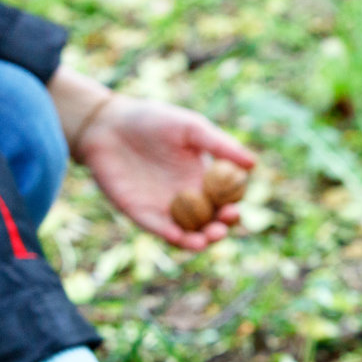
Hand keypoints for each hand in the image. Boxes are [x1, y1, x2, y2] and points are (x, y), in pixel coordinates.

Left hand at [76, 95, 255, 250]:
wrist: (108, 124)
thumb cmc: (152, 120)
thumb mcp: (191, 128)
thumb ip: (220, 145)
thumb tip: (253, 164)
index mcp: (204, 177)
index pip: (225, 201)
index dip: (232, 209)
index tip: (234, 210)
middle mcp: (188, 196)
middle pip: (210, 221)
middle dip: (219, 229)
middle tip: (221, 227)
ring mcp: (165, 207)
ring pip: (188, 232)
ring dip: (199, 241)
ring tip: (205, 239)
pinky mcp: (141, 212)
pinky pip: (160, 229)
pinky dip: (172, 237)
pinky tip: (180, 238)